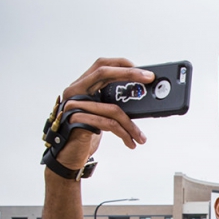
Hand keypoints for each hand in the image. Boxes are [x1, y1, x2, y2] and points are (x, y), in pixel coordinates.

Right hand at [49, 58, 151, 172]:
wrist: (69, 155)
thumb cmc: (87, 133)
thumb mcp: (101, 114)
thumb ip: (111, 103)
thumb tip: (141, 98)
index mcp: (82, 86)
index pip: (101, 65)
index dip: (120, 63)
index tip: (141, 69)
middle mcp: (75, 91)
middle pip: (104, 74)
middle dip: (129, 74)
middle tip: (149, 79)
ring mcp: (74, 105)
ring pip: (112, 107)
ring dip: (131, 125)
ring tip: (141, 137)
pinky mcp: (76, 120)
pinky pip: (108, 124)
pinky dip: (123, 134)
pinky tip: (130, 142)